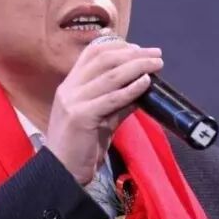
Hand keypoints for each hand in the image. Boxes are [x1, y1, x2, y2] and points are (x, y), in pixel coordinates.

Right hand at [43, 40, 162, 183]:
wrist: (63, 172)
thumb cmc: (81, 146)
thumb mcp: (100, 118)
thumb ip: (116, 101)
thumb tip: (141, 87)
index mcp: (70, 85)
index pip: (91, 53)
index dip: (116, 46)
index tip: (138, 48)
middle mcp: (69, 88)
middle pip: (104, 59)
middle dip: (133, 54)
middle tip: (155, 54)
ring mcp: (73, 101)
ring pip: (110, 75)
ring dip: (137, 66)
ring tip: (155, 65)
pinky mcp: (81, 116)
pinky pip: (112, 98)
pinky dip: (131, 88)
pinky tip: (145, 83)